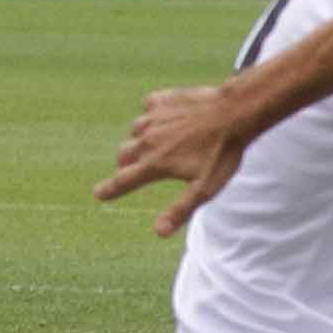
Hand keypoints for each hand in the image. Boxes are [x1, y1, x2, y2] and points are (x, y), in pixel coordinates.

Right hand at [94, 85, 244, 234]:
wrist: (234, 113)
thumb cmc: (222, 154)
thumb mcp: (204, 189)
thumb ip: (179, 210)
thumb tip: (159, 233)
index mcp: (156, 164)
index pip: (124, 181)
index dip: (110, 189)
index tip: (98, 194)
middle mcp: (148, 140)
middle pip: (123, 154)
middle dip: (127, 164)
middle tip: (139, 168)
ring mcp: (153, 118)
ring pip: (134, 131)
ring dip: (141, 139)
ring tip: (161, 144)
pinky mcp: (162, 100)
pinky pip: (148, 108)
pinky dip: (153, 115)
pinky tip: (169, 119)